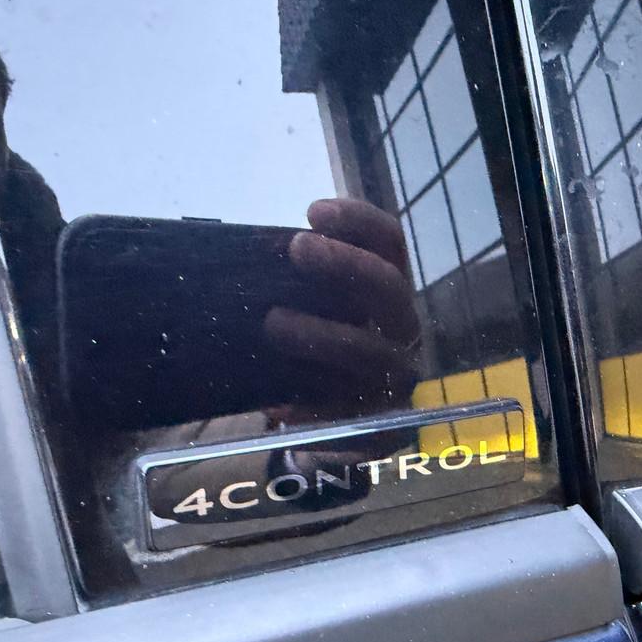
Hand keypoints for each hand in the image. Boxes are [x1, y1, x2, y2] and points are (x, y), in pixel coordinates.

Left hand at [264, 198, 420, 420]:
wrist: (327, 427)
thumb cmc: (311, 352)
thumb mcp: (307, 310)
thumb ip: (293, 285)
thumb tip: (240, 258)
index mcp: (386, 292)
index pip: (389, 242)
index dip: (358, 221)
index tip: (313, 212)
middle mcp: (401, 330)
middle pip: (390, 287)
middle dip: (346, 263)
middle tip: (298, 249)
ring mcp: (395, 380)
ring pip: (370, 351)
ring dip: (322, 333)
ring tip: (272, 323)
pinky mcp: (381, 429)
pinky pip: (355, 419)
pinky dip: (315, 412)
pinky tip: (281, 409)